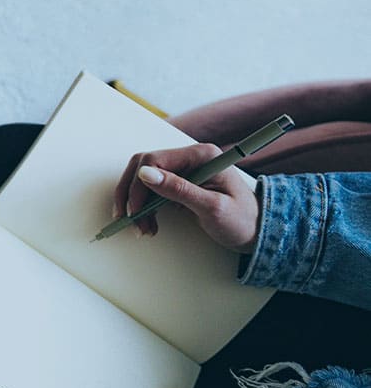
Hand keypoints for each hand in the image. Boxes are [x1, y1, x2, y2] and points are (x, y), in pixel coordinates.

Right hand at [114, 144, 259, 250]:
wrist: (257, 232)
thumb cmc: (242, 220)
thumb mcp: (212, 207)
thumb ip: (179, 189)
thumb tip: (145, 173)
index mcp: (201, 155)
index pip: (154, 160)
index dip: (139, 185)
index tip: (135, 211)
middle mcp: (190, 157)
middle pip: (143, 167)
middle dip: (132, 195)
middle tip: (130, 220)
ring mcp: (184, 169)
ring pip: (143, 179)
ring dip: (136, 204)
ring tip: (142, 228)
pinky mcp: (179, 183)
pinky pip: (151, 190)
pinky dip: (144, 208)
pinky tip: (148, 223)